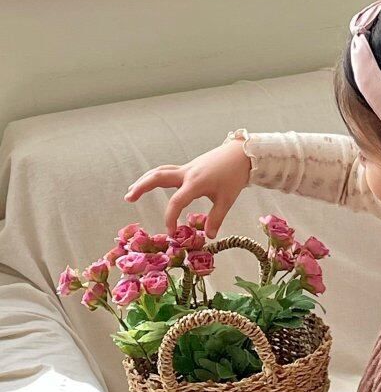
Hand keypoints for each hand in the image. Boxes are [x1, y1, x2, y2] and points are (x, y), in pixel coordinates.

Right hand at [124, 137, 251, 237]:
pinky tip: (150, 184)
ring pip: (160, 171)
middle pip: (158, 177)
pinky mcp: (188, 167)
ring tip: (131, 192)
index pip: (176, 201)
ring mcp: (186, 168)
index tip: (171, 232)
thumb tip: (209, 236)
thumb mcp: (227, 199)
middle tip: (128, 198)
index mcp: (196, 182)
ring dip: (144, 180)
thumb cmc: (234, 176)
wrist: (240, 154)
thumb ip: (216, 218)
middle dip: (141, 186)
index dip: (171, 218)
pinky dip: (155, 177)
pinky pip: (167, 171)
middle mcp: (186, 173)